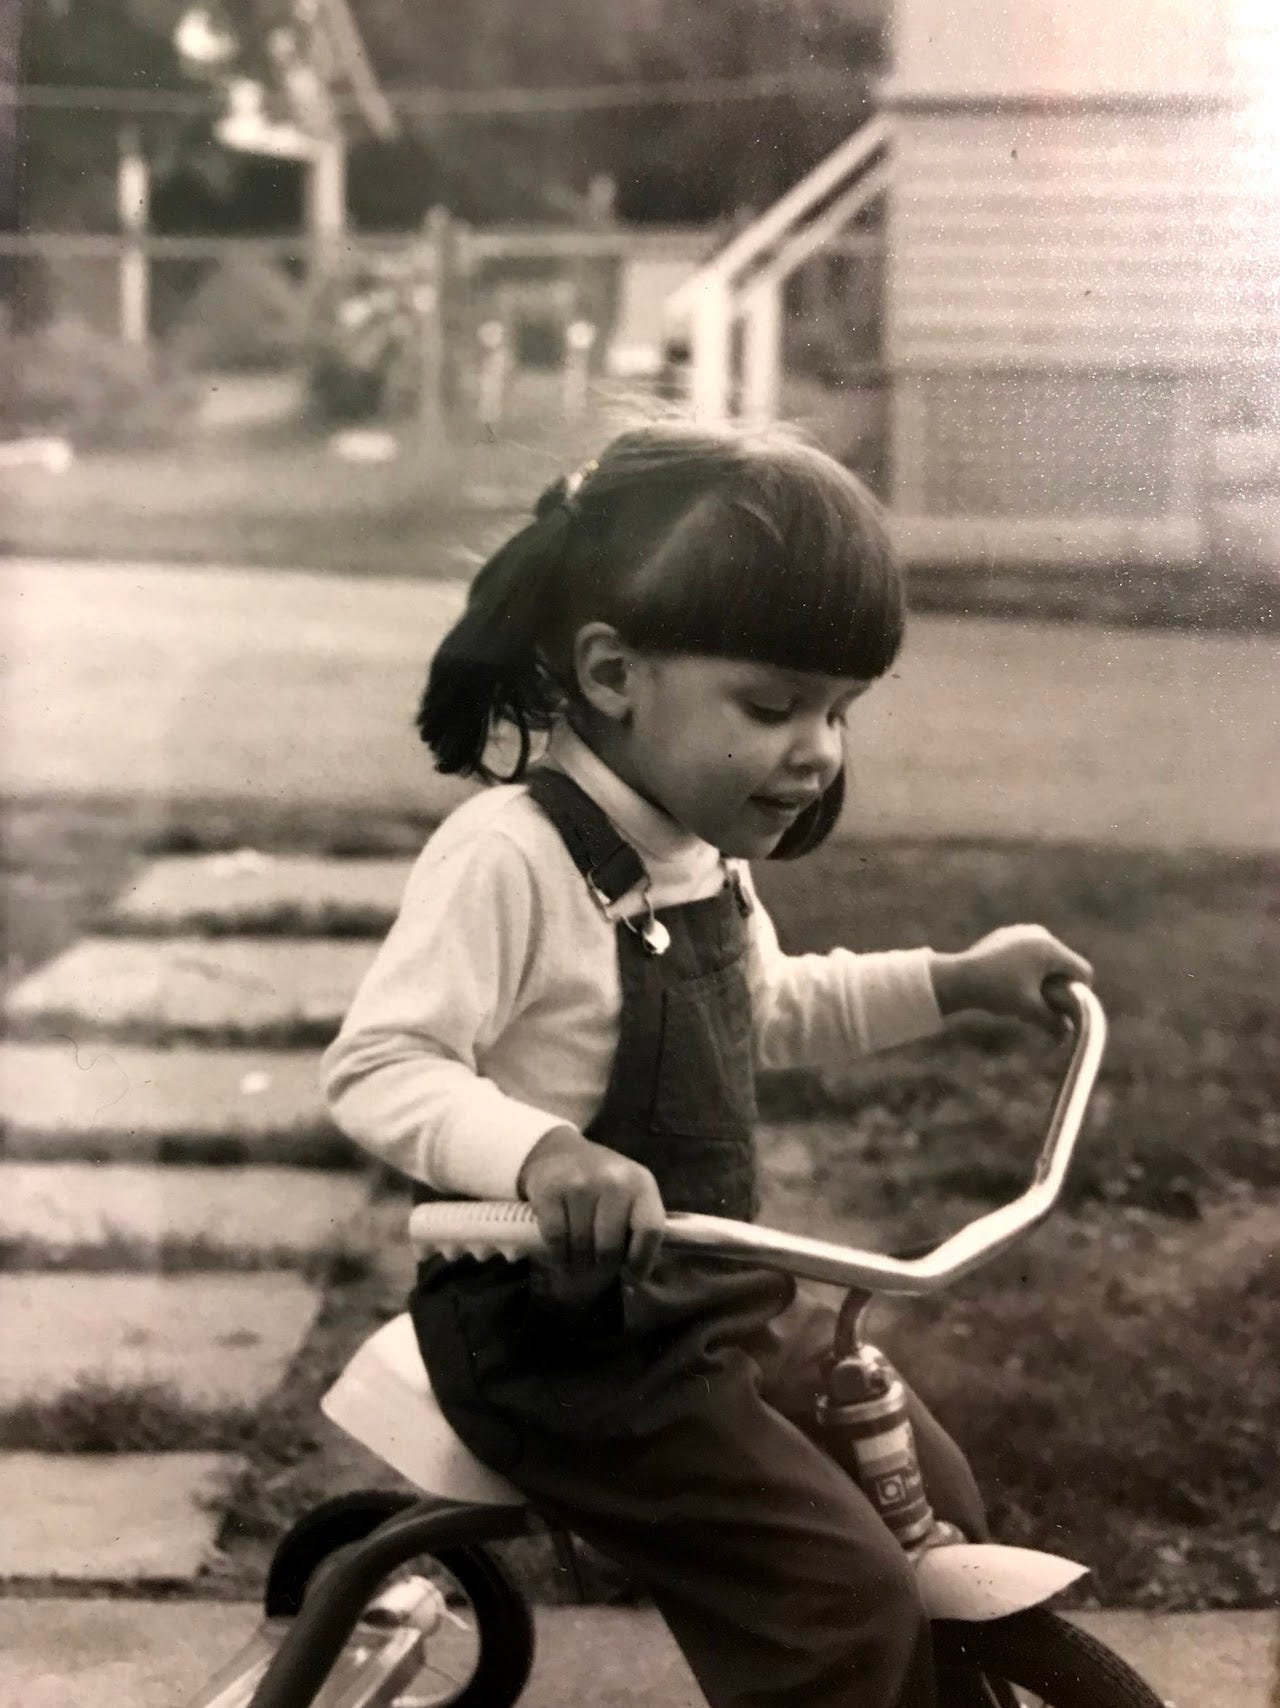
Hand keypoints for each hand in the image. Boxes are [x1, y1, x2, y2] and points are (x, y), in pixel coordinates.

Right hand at [517, 1126, 665, 1279]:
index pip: (650, 1230)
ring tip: (577, 1257)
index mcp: (641, 1183)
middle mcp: (613, 1180)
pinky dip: (557, 1254)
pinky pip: (556, 1240)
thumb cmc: (599, 1181)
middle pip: (610, 1247)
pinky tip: (560, 1251)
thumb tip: (636, 1277)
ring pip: (581, 1247)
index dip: (642, 1260)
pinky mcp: (550, 1190)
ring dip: (578, 1262)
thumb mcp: (628, 1192)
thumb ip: (636, 1224)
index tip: (632, 1275)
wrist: (556, 1151)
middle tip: (596, 1266)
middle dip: (602, 1265)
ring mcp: (580, 1183)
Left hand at [929, 925, 1093, 1031]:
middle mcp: (1039, 934)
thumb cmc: (995, 991)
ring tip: (1023, 1004)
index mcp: (1049, 948)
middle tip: (1041, 1011)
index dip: (1079, 995)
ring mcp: (1021, 933)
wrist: (955, 978)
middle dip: (1057, 990)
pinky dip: (1027, 973)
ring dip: (1042, 984)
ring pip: (1045, 962)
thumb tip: (1069, 1036)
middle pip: (1063, 966)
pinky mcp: (1006, 937)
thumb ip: (1054, 1022)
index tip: (1065, 1012)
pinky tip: (1011, 990)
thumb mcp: (1029, 1009)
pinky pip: (1029, 955)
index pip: (1082, 971)